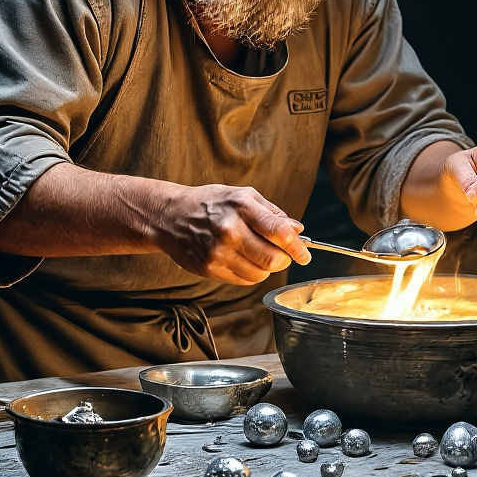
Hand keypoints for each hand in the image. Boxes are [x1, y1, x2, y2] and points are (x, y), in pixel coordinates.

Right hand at [156, 184, 311, 285]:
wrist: (170, 216)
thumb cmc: (211, 203)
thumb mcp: (243, 195)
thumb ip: (272, 213)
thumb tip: (297, 230)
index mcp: (242, 208)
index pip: (280, 233)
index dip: (298, 247)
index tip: (305, 254)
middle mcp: (230, 231)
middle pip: (273, 258)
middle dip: (284, 259)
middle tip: (283, 255)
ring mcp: (218, 252)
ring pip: (260, 273)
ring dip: (267, 267)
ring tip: (258, 254)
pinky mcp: (210, 269)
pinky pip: (244, 280)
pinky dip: (252, 273)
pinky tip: (244, 259)